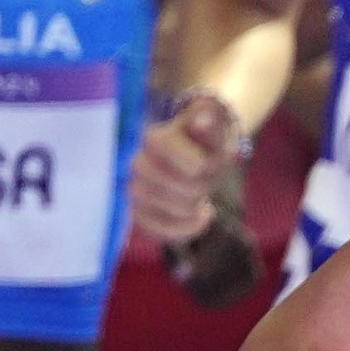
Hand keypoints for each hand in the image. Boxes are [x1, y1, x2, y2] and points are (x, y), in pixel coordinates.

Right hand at [132, 89, 238, 249]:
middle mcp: (138, 164)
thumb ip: (210, 118)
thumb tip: (203, 119)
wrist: (193, 155)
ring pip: (170, 213)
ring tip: (199, 198)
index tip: (207, 162)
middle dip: (202, 188)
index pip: (186, 164)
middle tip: (206, 180)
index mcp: (154, 138)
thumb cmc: (204, 140)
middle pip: (183, 191)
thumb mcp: (213, 125)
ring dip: (193, 209)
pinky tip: (199, 217)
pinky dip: (185, 229)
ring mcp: (136, 191)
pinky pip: (160, 232)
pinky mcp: (139, 214)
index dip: (203, 167)